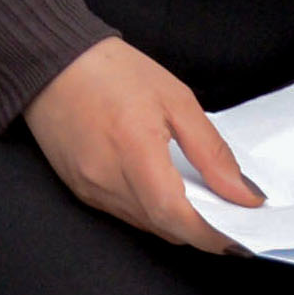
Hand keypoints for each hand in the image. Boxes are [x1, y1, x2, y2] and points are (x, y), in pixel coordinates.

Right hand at [22, 37, 261, 250]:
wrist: (49, 60)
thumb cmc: (112, 71)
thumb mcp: (175, 98)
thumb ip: (211, 151)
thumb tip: (243, 193)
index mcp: (134, 151)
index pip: (178, 216)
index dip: (213, 234)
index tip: (241, 234)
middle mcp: (107, 180)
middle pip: (165, 227)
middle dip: (200, 229)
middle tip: (228, 214)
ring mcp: (90, 189)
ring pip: (146, 225)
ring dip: (175, 220)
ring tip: (198, 199)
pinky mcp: (79, 190)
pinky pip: (125, 214)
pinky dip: (150, 210)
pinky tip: (161, 188)